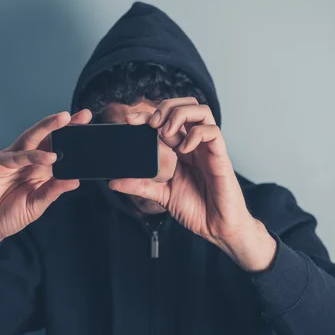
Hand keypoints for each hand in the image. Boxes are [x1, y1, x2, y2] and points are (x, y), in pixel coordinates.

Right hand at [0, 109, 92, 251]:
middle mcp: (25, 160)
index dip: (71, 137)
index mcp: (38, 169)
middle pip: (46, 138)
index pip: (57, 148)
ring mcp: (10, 160)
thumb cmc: (8, 216)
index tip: (89, 126)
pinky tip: (48, 156)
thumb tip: (75, 181)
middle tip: (83, 115)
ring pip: (30, 139)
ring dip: (48, 128)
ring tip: (65, 121)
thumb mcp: (36, 206)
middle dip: (63, 125)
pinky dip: (31, 156)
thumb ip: (53, 192)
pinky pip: (15, 157)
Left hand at [109, 98, 273, 268]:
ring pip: (202, 111)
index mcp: (182, 149)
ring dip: (180, 114)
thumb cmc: (197, 210)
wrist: (217, 228)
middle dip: (166, 107)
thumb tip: (113, 182)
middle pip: (186, 106)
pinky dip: (196, 133)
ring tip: (166, 131)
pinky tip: (184, 148)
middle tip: (151, 123)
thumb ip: (140, 186)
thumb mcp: (161, 196)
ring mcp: (209, 149)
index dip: (148, 115)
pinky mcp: (221, 157)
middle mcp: (196, 144)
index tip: (129, 120)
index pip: (166, 121)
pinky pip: (213, 132)